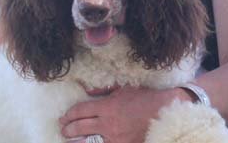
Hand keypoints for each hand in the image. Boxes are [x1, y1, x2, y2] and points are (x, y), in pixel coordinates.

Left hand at [59, 86, 191, 142]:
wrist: (164, 113)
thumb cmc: (144, 98)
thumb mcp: (122, 88)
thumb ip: (102, 91)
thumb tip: (86, 90)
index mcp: (107, 106)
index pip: (81, 111)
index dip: (69, 115)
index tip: (64, 117)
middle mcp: (108, 124)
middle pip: (81, 128)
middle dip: (69, 130)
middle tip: (63, 130)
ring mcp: (115, 138)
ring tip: (71, 141)